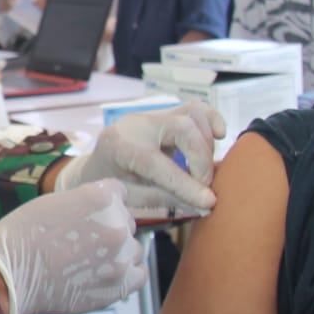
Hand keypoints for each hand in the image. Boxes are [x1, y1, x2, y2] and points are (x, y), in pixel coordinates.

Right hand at [0, 179, 143, 313]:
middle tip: (82, 240)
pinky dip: (127, 274)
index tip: (90, 214)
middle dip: (108, 227)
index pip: (119, 193)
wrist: (8, 277)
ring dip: (117, 252)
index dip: (103, 203)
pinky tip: (107, 274)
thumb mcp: (52, 202)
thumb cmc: (21, 237)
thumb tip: (102, 212)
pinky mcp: (120, 285)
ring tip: (89, 261)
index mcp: (100, 198)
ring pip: (133, 249)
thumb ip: (84, 202)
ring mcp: (120, 257)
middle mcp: (116, 225)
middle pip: (126, 221)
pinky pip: (139, 274)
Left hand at [58, 102, 226, 210]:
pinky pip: (196, 108)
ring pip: (193, 114)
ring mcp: (151, 115)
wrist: (97, 166)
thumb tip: (205, 204)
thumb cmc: (111, 185)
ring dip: (207, 145)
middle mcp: (135, 125)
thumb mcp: (130, 198)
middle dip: (201, 160)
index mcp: (119, 148)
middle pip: (183, 128)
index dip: (185, 184)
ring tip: (202, 170)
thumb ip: (165, 199)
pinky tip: (217, 138)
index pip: (157, 163)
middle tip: (204, 186)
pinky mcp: (165, 114)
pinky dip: (211, 122)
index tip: (208, 201)